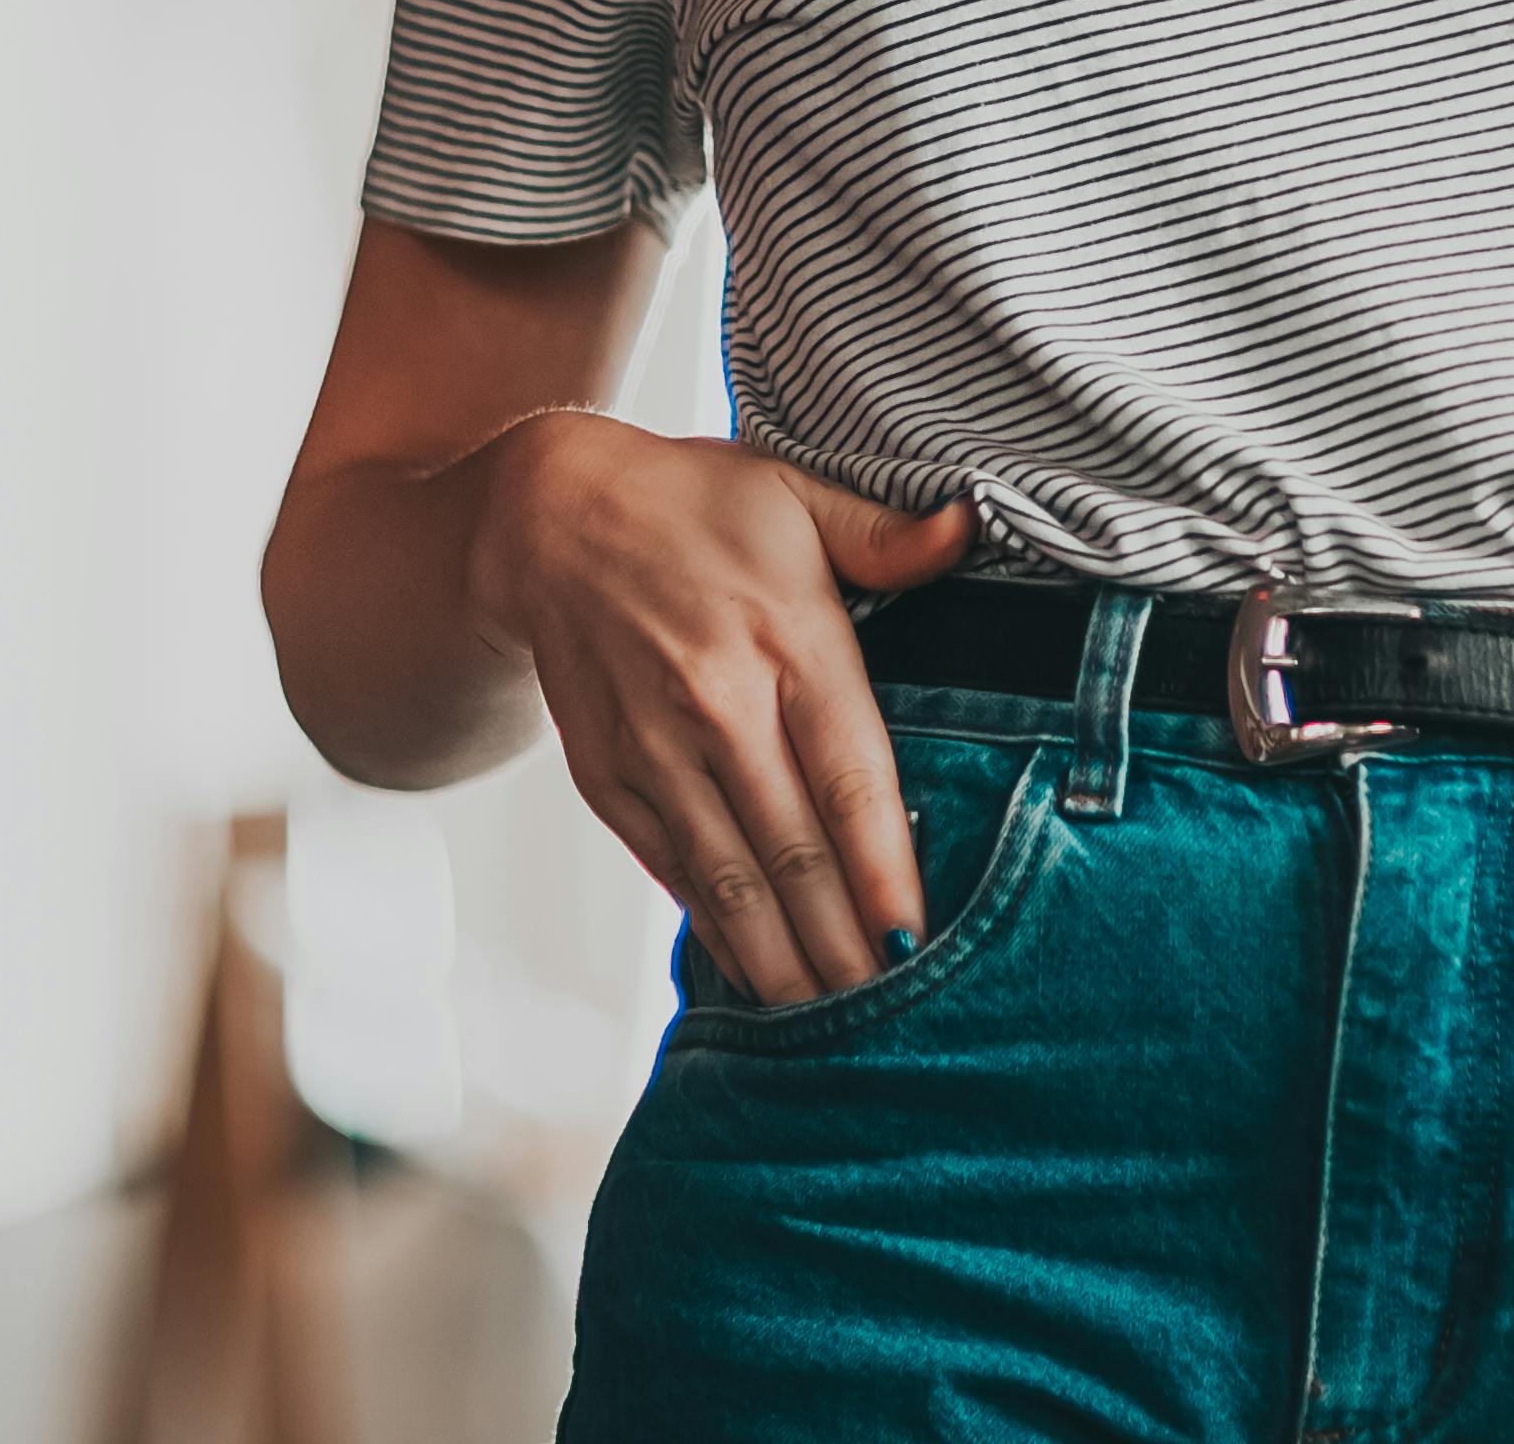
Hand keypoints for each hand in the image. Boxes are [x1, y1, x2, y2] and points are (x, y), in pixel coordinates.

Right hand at [463, 410, 973, 1006]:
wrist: (547, 515)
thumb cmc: (692, 504)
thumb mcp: (795, 491)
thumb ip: (884, 532)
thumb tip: (966, 528)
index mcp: (784, 639)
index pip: (849, 779)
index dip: (884, 869)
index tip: (916, 941)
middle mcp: (717, 705)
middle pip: (794, 851)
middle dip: (841, 944)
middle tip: (885, 1014)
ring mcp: (655, 749)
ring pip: (728, 878)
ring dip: (777, 959)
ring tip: (822, 1021)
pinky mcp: (608, 776)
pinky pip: (670, 866)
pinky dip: (712, 925)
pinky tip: (750, 971)